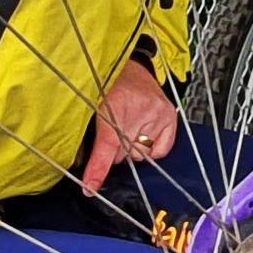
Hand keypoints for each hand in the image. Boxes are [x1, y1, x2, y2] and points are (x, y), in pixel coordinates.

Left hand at [80, 58, 178, 195]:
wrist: (129, 65)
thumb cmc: (107, 83)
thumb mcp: (90, 105)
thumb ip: (86, 135)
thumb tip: (83, 167)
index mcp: (113, 100)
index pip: (107, 144)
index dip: (97, 168)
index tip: (90, 187)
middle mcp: (139, 106)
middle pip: (122, 154)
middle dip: (113, 151)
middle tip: (110, 133)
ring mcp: (157, 111)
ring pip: (138, 154)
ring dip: (129, 148)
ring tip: (126, 127)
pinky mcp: (170, 115)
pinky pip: (160, 150)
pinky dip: (148, 149)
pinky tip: (141, 135)